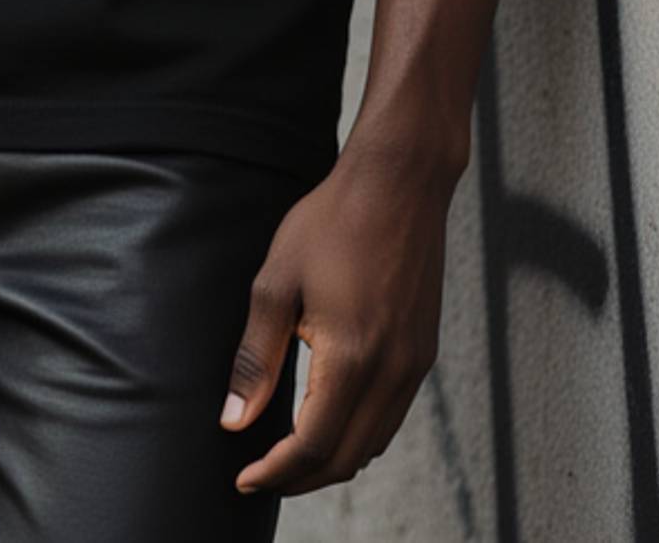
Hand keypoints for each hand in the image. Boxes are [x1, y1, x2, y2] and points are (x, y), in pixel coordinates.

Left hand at [219, 140, 451, 496]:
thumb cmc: (333, 220)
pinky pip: (392, 416)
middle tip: (262, 472)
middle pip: (346, 458)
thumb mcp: (277, 281)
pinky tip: (331, 417)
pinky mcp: (424, 351)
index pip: (312, 447)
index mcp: (352, 358)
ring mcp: (414, 364)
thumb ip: (256, 358)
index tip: (244, 477)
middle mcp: (392, 372)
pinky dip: (360, 434)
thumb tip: (234, 419)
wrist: (400, 181)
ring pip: (374, 443)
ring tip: (290, 454)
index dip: (275, 471)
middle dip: (301, 477)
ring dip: (332, 460)